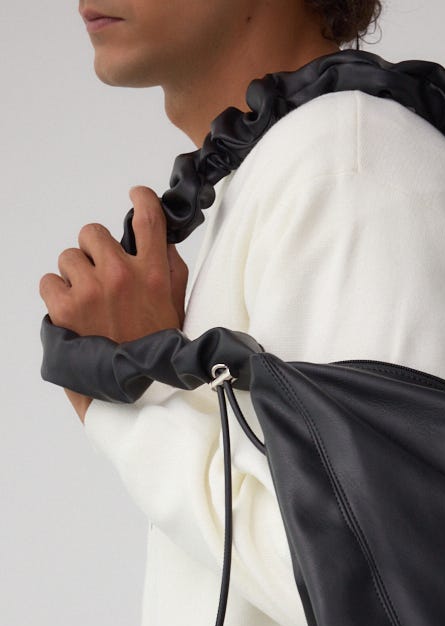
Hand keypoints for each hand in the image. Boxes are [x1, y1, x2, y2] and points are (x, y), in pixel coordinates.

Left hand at [39, 186, 188, 421]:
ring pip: (68, 257)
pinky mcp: (65, 307)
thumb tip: (160, 242)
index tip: (136, 197)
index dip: (140, 199)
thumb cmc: (156, 349)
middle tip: (101, 278)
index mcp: (154, 274)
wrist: (136, 392)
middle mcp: (122, 275)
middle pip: (93, 232)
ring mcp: (91, 290)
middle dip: (93, 251)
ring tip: (88, 303)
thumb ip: (171, 271)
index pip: (148, 218)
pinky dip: (57, 295)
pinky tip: (73, 314)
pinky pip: (49, 282)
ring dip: (74, 275)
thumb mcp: (177, 308)